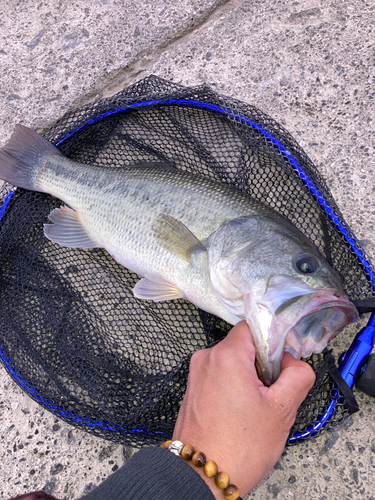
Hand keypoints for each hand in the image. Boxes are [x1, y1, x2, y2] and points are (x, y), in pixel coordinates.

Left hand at [173, 321, 315, 498]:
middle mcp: (206, 358)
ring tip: (254, 409)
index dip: (272, 342)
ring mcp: (196, 374)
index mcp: (226, 355)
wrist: (203, 476)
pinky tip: (240, 414)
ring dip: (248, 379)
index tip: (282, 363)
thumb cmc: (238, 447)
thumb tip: (295, 363)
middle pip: (243, 346)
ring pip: (232, 364)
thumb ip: (298, 375)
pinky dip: (233, 388)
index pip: (253, 327)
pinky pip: (219, 377)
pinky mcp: (193, 390)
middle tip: (271, 393)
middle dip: (262, 366)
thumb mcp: (282, 410)